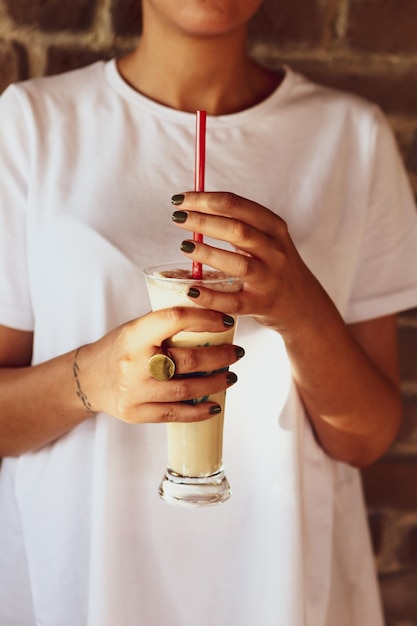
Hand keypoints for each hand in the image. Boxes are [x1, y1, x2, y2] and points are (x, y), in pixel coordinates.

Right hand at [75, 307, 241, 423]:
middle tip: (236, 353)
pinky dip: (199, 410)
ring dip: (215, 382)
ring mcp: (136, 391)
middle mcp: (135, 363)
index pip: (175, 319)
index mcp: (135, 335)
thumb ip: (165, 326)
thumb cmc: (118, 349)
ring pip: (187, 388)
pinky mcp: (137, 413)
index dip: (205, 318)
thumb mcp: (135, 328)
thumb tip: (209, 319)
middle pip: (188, 359)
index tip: (226, 321)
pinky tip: (214, 404)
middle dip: (220, 356)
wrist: (87, 379)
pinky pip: (175, 414)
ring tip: (230, 376)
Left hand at [171, 191, 333, 337]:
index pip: (236, 205)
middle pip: (238, 230)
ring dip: (209, 253)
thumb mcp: (266, 238)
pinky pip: (234, 302)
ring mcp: (269, 279)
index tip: (181, 199)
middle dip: (204, 221)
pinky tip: (192, 290)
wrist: (302, 304)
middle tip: (177, 217)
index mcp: (273, 227)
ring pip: (240, 264)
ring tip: (185, 246)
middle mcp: (274, 251)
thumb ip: (238, 223)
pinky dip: (212, 297)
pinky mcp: (262, 304)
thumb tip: (194, 207)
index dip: (206, 199)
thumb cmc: (274, 265)